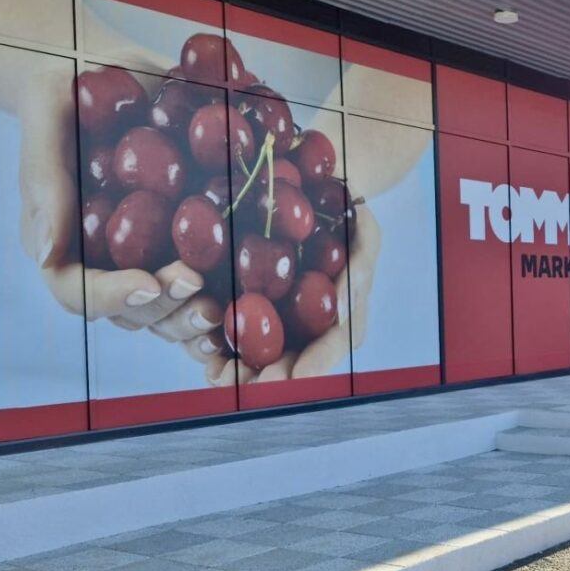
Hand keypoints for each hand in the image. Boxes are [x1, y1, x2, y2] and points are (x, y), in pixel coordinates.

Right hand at [19, 63, 214, 339]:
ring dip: (197, 317)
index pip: (78, 291)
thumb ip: (46, 181)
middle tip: (197, 285)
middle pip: (134, 313)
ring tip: (226, 306)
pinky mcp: (191, 251)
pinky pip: (209, 289)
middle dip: (167, 308)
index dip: (113, 296)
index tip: (148, 284)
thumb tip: (48, 253)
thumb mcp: (50, 115)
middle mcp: (109, 263)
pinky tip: (253, 303)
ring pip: (173, 315)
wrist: (117, 77)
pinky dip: (229, 304)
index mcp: (66, 243)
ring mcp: (152, 262)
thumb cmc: (72, 93)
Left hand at [210, 201, 380, 384]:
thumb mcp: (363, 232)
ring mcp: (278, 315)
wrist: (308, 184)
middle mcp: (309, 322)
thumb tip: (339, 315)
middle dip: (272, 377)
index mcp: (341, 313)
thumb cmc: (343, 209)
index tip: (297, 378)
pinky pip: (230, 328)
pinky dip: (218, 345)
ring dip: (242, 370)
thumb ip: (358, 270)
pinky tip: (205, 357)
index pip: (331, 345)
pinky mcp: (244, 299)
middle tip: (251, 386)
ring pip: (260, 352)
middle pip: (294, 359)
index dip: (316, 363)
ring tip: (221, 377)